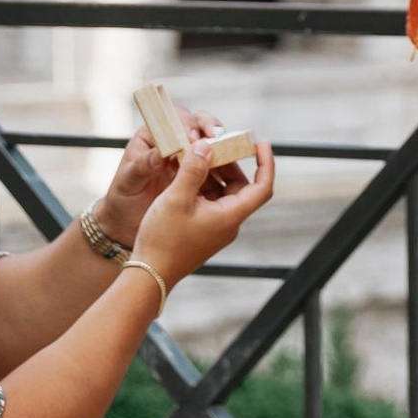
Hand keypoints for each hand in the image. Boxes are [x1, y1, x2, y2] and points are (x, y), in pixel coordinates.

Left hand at [92, 102, 218, 249]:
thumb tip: (159, 154)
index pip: (173, 119)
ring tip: (227, 156)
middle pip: (197, 124)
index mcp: (152, 137)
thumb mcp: (128, 182)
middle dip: (209, 127)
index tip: (191, 137)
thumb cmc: (123, 198)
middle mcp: (173, 143)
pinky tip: (228, 178)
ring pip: (210, 144)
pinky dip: (224, 170)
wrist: (128, 224)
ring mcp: (188, 159)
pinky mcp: (198, 176)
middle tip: (215, 138)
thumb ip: (142, 167)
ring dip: (221, 147)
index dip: (184, 124)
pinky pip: (215, 167)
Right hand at [133, 133, 274, 285]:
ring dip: (213, 173)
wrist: (150, 272)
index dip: (266, 163)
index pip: (262, 187)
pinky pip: (211, 201)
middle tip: (213, 145)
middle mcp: (229, 223)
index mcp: (230, 216)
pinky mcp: (205, 229)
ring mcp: (217, 227)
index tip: (261, 144)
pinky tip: (185, 175)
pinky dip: (202, 186)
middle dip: (229, 163)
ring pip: (224, 193)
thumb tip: (206, 146)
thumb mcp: (176, 198)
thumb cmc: (163, 239)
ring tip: (195, 156)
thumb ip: (192, 170)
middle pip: (241, 186)